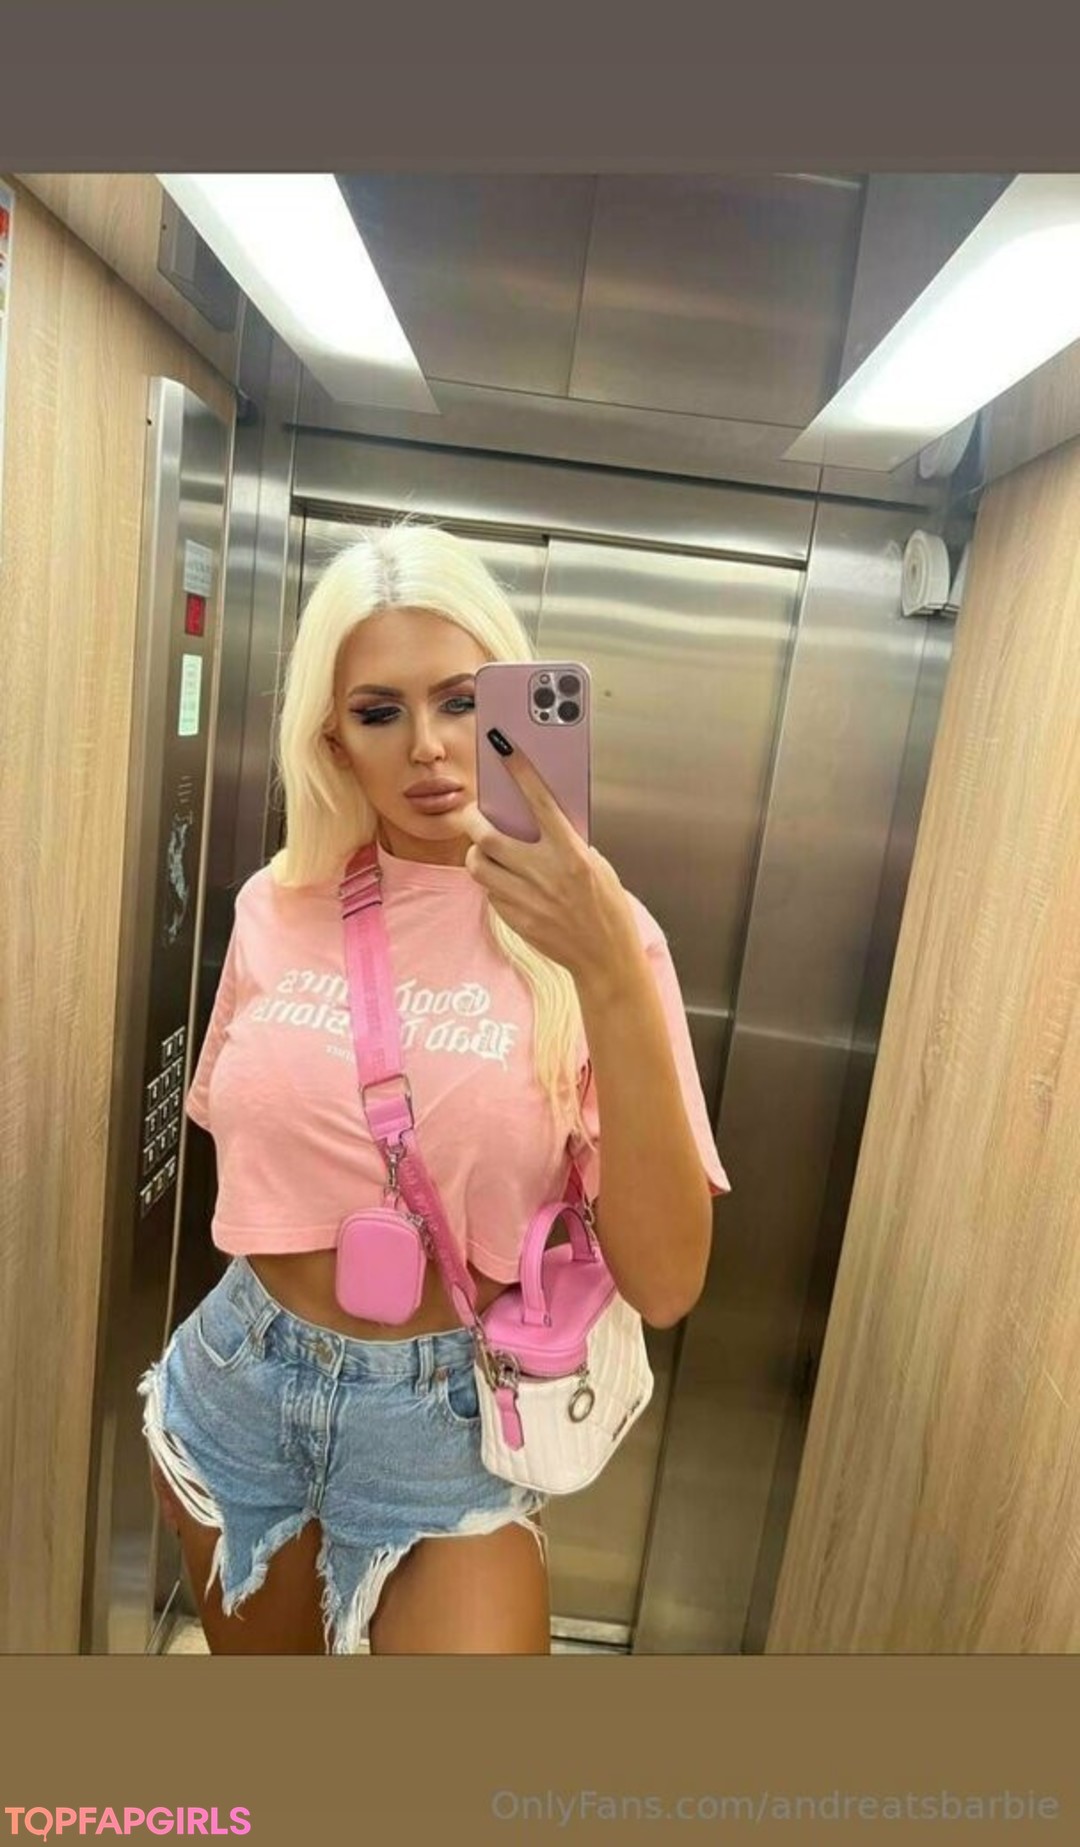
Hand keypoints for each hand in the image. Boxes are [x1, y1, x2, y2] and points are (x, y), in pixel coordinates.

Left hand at [454, 731, 640, 985]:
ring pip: (479, 866)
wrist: (604, 957)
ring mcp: (526, 898)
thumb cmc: (606, 908)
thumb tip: (537, 822)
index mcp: (571, 853)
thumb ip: (567, 843)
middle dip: (474, 821)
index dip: (519, 770)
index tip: (503, 746)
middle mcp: (545, 873)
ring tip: (484, 851)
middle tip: (472, 815)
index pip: (540, 801)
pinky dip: (492, 882)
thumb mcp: (597, 866)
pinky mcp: (515, 918)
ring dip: (477, 854)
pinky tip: (506, 882)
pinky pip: (490, 892)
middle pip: (488, 837)